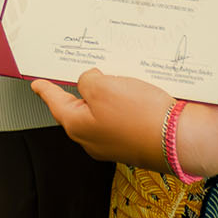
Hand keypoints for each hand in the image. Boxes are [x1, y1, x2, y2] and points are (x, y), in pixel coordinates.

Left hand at [33, 70, 175, 170]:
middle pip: (79, 108)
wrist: (181, 140)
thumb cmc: (141, 118)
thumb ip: (87, 81)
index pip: (55, 102)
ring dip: (107, 95)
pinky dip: (125, 104)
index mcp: (77, 126)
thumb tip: (91, 83)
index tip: (37, 84)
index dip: (45, 90)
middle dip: (79, 90)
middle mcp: (94, 139)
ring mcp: (115, 142)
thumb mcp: (101, 87)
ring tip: (115, 78)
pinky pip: (123, 118)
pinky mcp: (135, 140)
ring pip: (103, 112)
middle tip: (77, 75)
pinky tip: (136, 92)